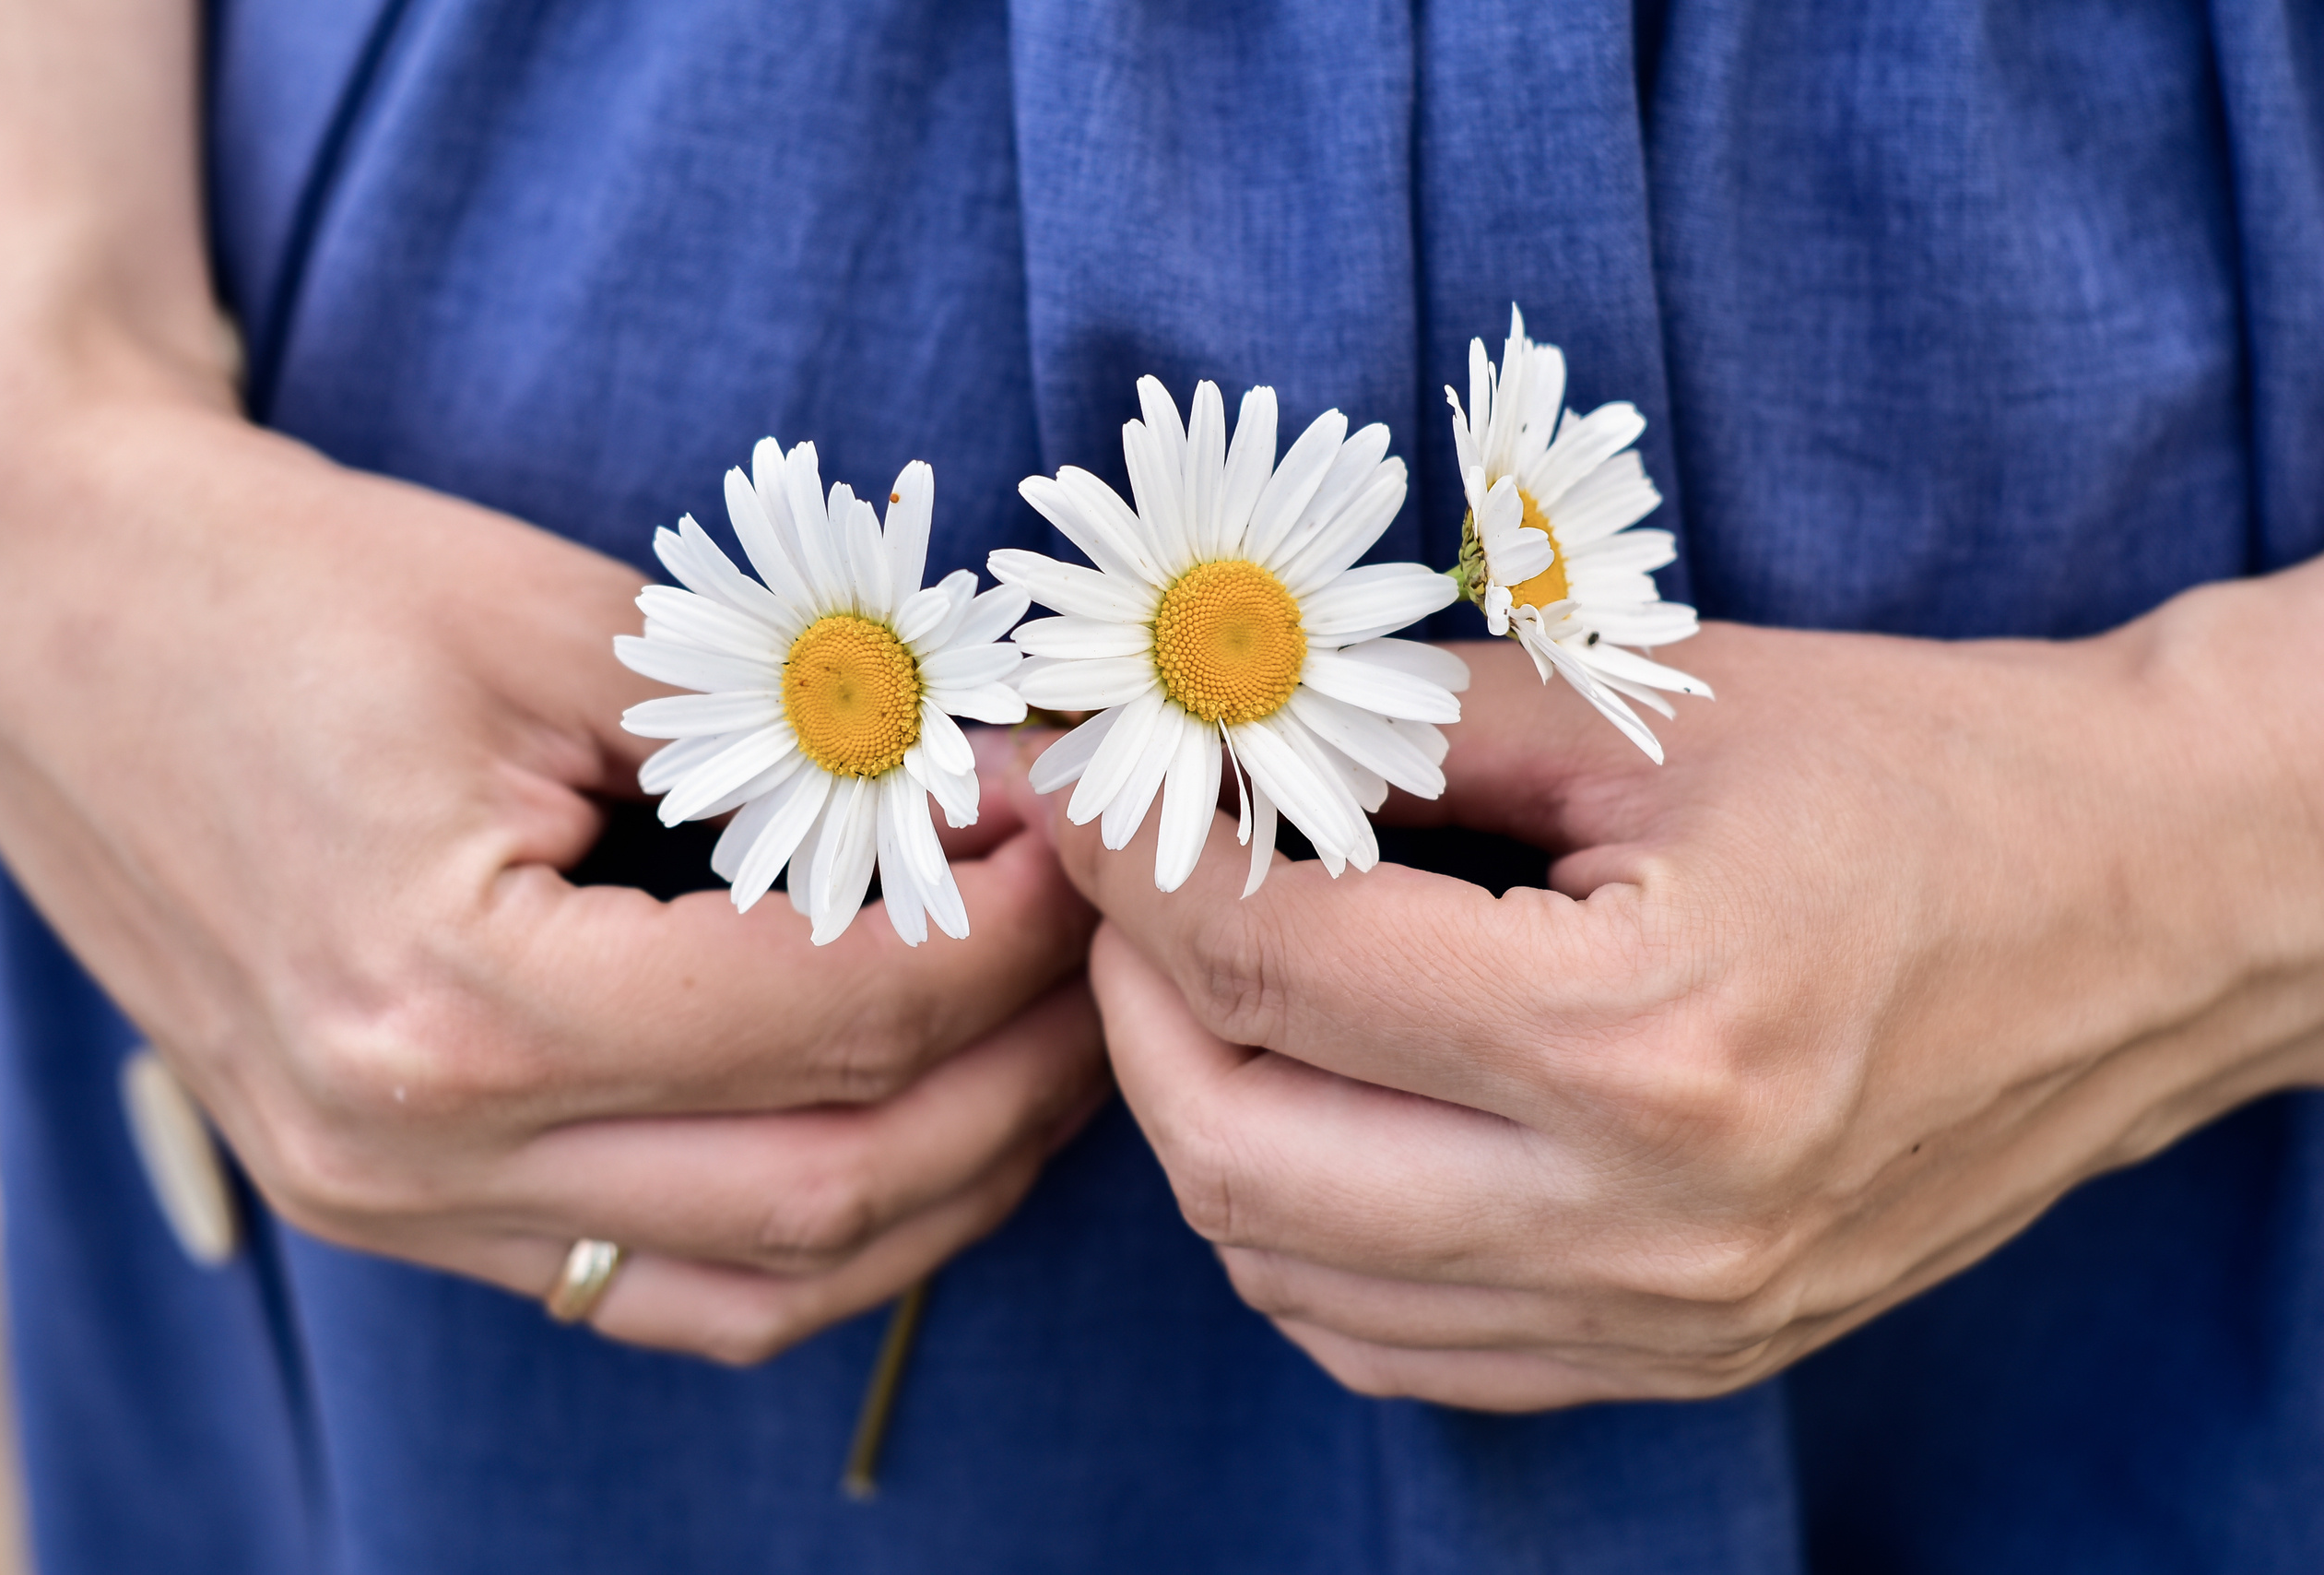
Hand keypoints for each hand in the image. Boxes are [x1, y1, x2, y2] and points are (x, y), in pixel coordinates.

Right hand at [0, 0, 1102, 1364]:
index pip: (833, 1019)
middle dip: (1020, 1077)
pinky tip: (899, 1127)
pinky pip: (655, 1286)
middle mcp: (414, 1149)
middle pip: (827, 1189)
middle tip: (1120, 961)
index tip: (1102, 848)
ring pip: (761, 1282)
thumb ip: (809, 734)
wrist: (52, 618)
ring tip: (1047, 1052)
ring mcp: (392, 1204)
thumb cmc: (291, 587)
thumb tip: (1020, 794)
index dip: (1014, 935)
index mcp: (450, 997)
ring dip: (942, 1181)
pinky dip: (810, 1232)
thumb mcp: (569, 625)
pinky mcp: (390, 1203)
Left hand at [1028, 580, 2323, 1409]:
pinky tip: (1320, 1116)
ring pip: (1294, 1274)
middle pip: (1240, 1155)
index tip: (1085, 784)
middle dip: (1131, 1006)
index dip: (1135, 861)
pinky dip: (1306, 1238)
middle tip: (1133, 890)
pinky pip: (1404, 1345)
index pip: (1270, 966)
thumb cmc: (1924, 776)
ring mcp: (1669, 1318)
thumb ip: (1403, 722)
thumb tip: (1206, 735)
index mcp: (1646, 1034)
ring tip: (1216, 991)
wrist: (2151, 913)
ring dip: (1203, 1124)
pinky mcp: (1685, 1355)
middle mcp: (1649, 1219)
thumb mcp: (1658, 707)